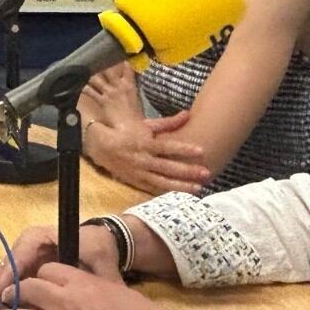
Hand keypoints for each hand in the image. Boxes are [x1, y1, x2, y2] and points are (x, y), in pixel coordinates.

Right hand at [0, 224, 118, 305]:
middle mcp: (29, 248)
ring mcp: (23, 261)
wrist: (101, 247)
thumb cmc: (98, 251)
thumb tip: (95, 293)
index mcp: (47, 238)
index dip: (13, 269)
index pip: (26, 247)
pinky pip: (1, 281)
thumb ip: (97, 277)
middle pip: (2, 260)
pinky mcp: (22, 274)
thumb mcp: (101, 261)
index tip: (3, 292)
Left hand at [80, 63, 141, 123]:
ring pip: (97, 79)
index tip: (117, 53)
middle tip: (94, 57)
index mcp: (130, 85)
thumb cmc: (137, 117)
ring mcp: (109, 92)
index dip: (122, 59)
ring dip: (89, 74)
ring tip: (81, 69)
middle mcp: (119, 86)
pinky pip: (90, 92)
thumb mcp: (138, 101)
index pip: (127, 68)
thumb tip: (132, 85)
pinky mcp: (102, 101)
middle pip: (109, 70)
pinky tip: (77, 85)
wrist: (131, 127)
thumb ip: (134, 91)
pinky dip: (84, 88)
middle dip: (101, 63)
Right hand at [86, 111, 209, 194]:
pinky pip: (154, 189)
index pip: (168, 147)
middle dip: (188, 171)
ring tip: (198, 188)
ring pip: (163, 182)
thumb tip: (188, 114)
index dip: (184, 149)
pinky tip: (182, 196)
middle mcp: (143, 159)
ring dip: (181, 185)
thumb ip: (168, 123)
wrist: (103, 147)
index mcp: (146, 143)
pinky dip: (167, 193)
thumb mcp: (146, 125)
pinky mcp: (137, 182)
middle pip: (168, 167)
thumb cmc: (128, 133)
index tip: (202, 150)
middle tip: (206, 172)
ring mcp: (140, 173)